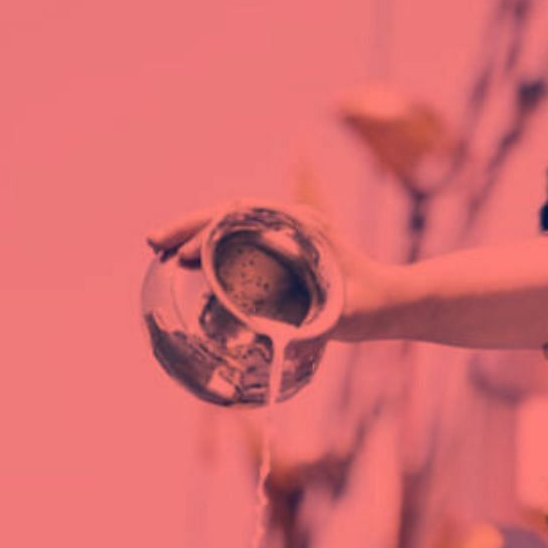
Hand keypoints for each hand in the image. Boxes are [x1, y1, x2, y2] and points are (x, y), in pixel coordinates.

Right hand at [145, 202, 392, 340]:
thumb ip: (318, 320)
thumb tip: (276, 334)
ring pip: (230, 224)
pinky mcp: (280, 250)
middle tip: (153, 244)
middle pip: (230, 213)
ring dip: (195, 233)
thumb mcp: (344, 312)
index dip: (211, 232)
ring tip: (159, 249)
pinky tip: (186, 264)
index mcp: (303, 226)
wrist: (393, 301)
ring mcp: (285, 234)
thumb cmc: (371, 305)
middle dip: (190, 226)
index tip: (186, 254)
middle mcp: (291, 223)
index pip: (247, 216)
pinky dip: (211, 248)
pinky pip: (238, 241)